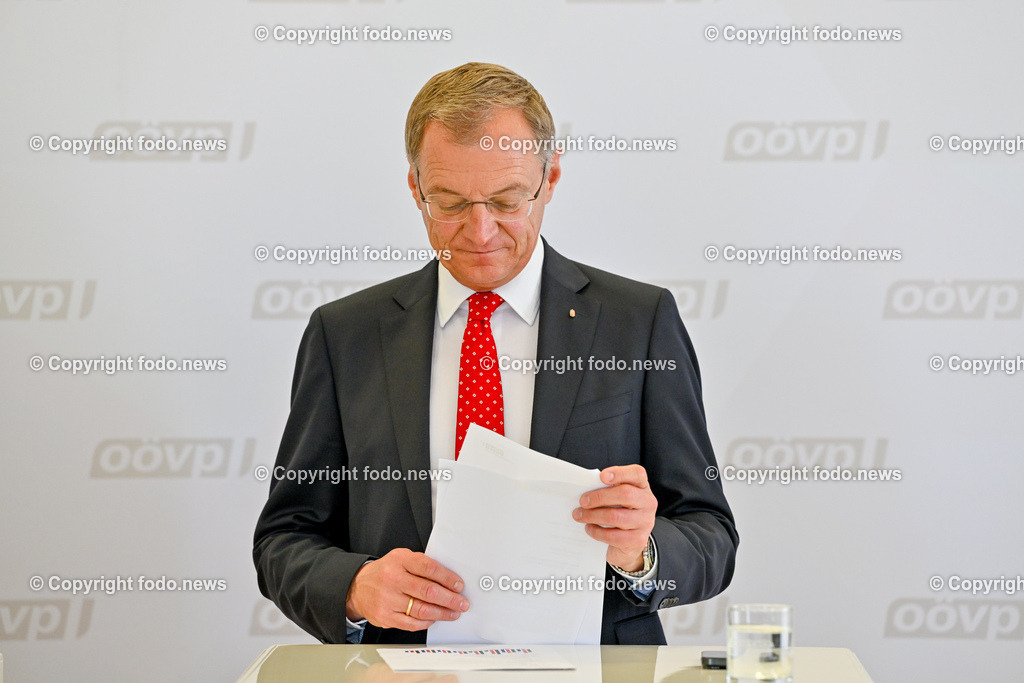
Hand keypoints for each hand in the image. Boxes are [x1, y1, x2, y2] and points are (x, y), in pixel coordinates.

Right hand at [345, 548, 468, 630]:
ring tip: (453, 613)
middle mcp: (393, 579)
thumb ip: (421, 565)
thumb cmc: (385, 572)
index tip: (459, 585)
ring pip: (422, 609)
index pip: (429, 568)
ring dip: (442, 613)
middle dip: (450, 599)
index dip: (448, 577)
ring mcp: (388, 599)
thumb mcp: (401, 558)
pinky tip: (435, 619)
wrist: (357, 587)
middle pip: (428, 591)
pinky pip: (412, 623)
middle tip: (461, 602)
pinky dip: (427, 622)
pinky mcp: (385, 616)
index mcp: (400, 560)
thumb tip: (448, 579)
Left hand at [573, 465, 657, 570]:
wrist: (629, 542)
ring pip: (617, 516)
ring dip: (593, 515)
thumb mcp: (617, 497)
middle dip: (600, 497)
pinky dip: (598, 532)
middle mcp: (648, 502)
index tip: (602, 476)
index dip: (620, 473)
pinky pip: (615, 536)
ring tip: (579, 515)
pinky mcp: (638, 539)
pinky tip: (589, 528)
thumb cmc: (619, 511)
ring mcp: (645, 521)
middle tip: (582, 501)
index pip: (636, 474)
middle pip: (625, 494)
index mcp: (642, 486)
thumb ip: (607, 488)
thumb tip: (586, 489)